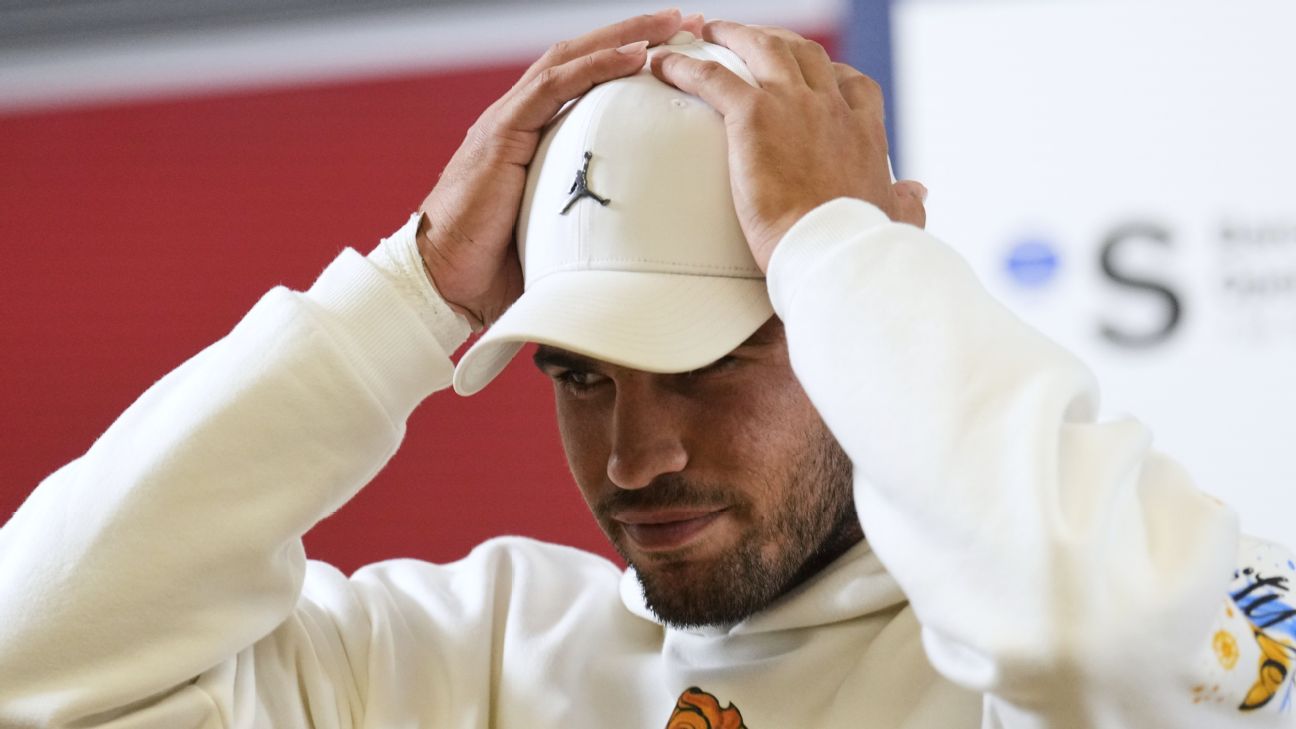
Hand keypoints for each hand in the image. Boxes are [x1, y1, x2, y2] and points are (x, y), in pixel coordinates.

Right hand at [418, 9, 701, 327]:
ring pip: (571, 58)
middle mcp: (519, 119)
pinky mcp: (502, 133)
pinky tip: (636, 54)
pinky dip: (596, 65)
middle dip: (636, 33)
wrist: (442, 282)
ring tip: (671, 23)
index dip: (627, 60)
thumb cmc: (494, 270)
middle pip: (582, 57)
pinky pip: (553, 86)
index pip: (583, 81)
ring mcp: (507, 121)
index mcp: (530, 138)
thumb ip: (592, 224)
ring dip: (624, 36)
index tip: (678, 52)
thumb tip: (642, 244)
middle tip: (687, 21)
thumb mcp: (557, 238)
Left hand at [651, 21, 927, 271]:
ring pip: (761, 49)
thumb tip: (919, 192)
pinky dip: (685, 66)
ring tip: (709, 32)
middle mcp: (833, 108)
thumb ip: (905, 202)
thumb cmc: (859, 247)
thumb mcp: (895, 219)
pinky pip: (712, 78)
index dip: (830, 73)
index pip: (852, 84)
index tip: (816, 73)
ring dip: (733, 35)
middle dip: (778, 41)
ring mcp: (794, 106)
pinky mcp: (754, 117)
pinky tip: (664, 64)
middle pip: (805, 54)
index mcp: (865, 132)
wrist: (831, 254)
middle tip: (753, 41)